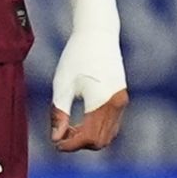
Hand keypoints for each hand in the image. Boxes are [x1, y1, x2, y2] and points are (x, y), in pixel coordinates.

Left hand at [50, 0, 128, 150]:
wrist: (98, 33)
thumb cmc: (76, 57)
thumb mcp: (62, 85)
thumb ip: (59, 114)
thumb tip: (56, 140)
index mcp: (102, 101)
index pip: (88, 138)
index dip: (70, 145)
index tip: (55, 142)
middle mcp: (116, 104)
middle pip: (100, 141)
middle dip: (79, 143)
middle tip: (61, 134)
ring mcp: (121, 101)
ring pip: (108, 135)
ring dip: (89, 138)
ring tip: (69, 126)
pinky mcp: (121, 97)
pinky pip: (112, 124)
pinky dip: (97, 129)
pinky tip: (80, 121)